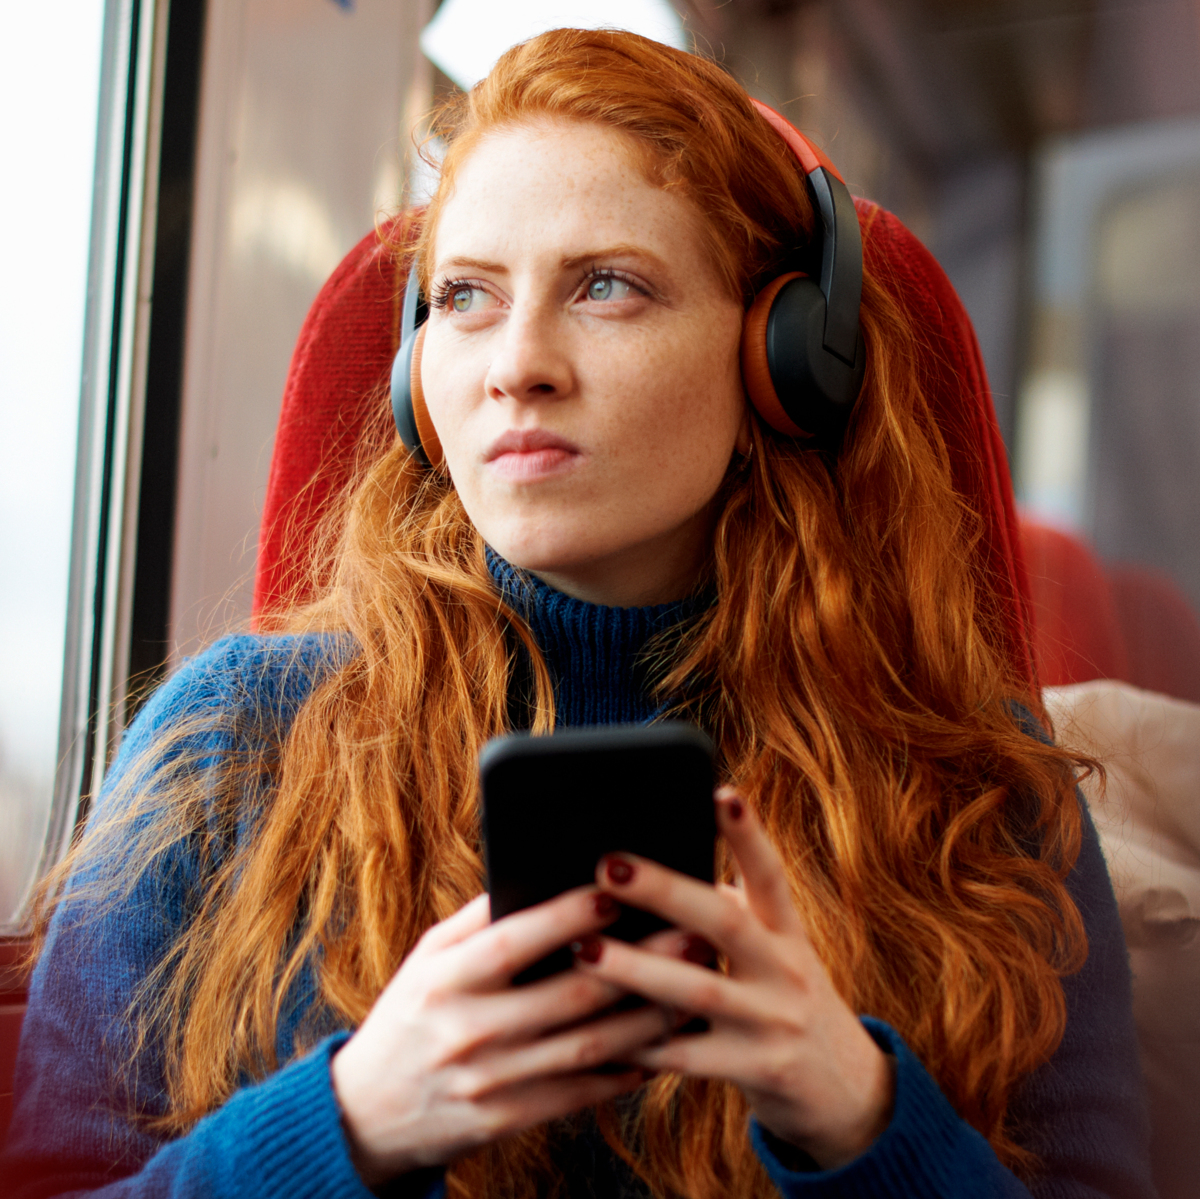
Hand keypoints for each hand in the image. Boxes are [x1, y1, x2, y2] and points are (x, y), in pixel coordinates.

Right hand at [330, 888, 674, 1186]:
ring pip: (587, 1047)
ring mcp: (489, 1081)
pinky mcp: (506, 1120)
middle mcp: (468, 1030)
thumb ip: (479, 919)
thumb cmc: (411, 1012)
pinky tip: (660, 1046)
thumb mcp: (427, 958)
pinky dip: (624, 1070)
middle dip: (637, 964)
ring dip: (647, 1019)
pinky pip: (579, 1093)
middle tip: (688, 935)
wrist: (368, 1111)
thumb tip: (536, 873)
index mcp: (445, 979)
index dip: (567, 916)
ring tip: (691, 988)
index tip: (617, 889)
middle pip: (569, 995)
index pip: (514, 940)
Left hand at [574, 789, 894, 1169]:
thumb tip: (649, 868)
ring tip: (584, 951)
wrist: (843, 1086)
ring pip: (699, 990)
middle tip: (609, 865)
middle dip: (665, 891)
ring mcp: (774, 1021)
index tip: (720, 793)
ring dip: (637, 970)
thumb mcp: (773, 947)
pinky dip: (644, 1044)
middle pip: (726, 922)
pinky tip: (599, 1033)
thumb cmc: (781, 994)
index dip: (747, 834)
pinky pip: (690, 1057)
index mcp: (786, 929)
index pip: (769, 873)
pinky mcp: (758, 1069)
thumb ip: (726, 912)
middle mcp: (785, 968)